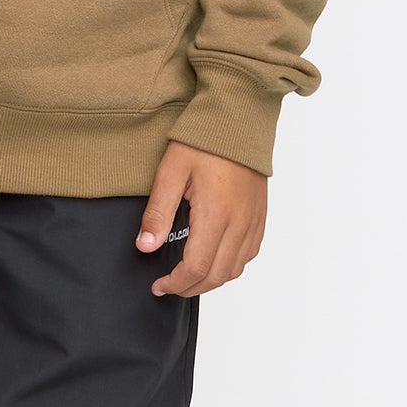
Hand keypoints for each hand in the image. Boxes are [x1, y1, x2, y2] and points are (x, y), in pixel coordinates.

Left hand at [135, 139, 266, 296]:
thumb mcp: (170, 171)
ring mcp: (253, 220)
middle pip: (217, 275)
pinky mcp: (260, 215)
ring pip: (236, 268)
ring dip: (211, 280)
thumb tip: (146, 245)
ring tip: (188, 277)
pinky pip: (249, 253)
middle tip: (169, 286)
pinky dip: (231, 266)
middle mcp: (240, 222)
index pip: (197, 267)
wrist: (238, 118)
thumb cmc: (204, 140)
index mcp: (216, 214)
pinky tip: (215, 260)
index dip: (176, 283)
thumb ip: (158, 212)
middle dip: (191, 288)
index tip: (159, 285)